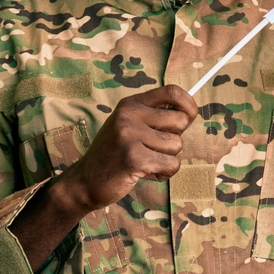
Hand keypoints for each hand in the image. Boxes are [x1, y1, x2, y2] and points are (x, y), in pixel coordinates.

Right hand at [60, 84, 197, 211]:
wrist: (84, 181)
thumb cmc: (114, 155)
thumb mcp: (129, 126)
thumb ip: (154, 117)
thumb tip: (189, 112)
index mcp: (130, 104)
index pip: (172, 91)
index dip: (189, 104)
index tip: (189, 117)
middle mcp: (129, 115)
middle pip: (180, 121)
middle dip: (175, 139)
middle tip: (154, 149)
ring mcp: (129, 135)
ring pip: (177, 145)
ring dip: (167, 159)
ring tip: (145, 162)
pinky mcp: (134, 158)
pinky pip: (171, 165)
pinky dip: (163, 173)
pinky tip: (144, 173)